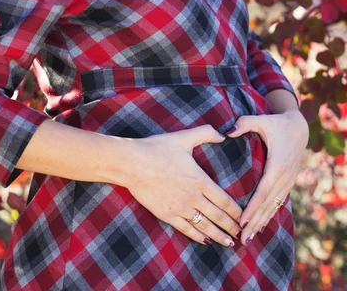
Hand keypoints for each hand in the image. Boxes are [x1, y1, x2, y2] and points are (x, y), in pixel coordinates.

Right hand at [124, 125, 242, 246]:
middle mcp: (192, 197)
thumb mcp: (183, 137)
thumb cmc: (157, 148)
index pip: (224, 200)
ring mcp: (179, 208)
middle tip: (242, 234)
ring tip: (229, 243)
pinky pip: (186, 229)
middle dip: (231, 226)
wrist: (132, 163)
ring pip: (204, 226)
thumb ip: (206, 133)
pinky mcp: (166, 214)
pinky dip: (197, 236)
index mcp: (199, 180)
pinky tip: (205, 241)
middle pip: (217, 216)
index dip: (236, 211)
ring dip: (218, 236)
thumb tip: (223, 134)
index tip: (245, 217)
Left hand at [226, 109, 308, 244]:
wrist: (299, 128)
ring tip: (248, 238)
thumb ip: (244, 123)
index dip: (252, 207)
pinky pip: (277, 203)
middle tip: (241, 238)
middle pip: (268, 204)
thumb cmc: (276, 124)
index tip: (241, 221)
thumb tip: (227, 132)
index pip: (263, 191)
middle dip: (254, 222)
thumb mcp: (261, 120)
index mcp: (276, 165)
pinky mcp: (287, 183)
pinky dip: (268, 216)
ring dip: (261, 223)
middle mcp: (284, 177)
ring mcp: (287, 182)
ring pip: (273, 206)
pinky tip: (259, 227)